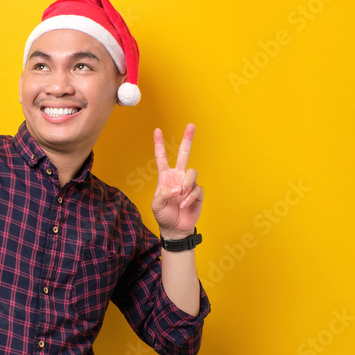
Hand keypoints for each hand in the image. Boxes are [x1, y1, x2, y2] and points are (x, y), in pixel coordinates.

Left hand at [150, 124, 202, 238]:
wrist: (175, 228)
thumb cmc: (164, 215)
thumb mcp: (156, 205)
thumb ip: (164, 194)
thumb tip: (178, 187)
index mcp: (165, 176)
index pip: (162, 157)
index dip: (159, 144)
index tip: (157, 130)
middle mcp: (178, 176)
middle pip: (184, 154)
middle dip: (188, 139)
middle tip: (191, 125)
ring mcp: (189, 184)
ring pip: (192, 173)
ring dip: (186, 184)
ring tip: (180, 196)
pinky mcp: (198, 192)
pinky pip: (196, 189)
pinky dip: (188, 198)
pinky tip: (183, 205)